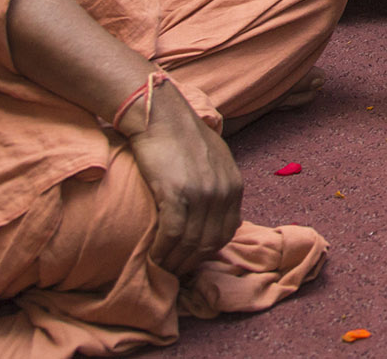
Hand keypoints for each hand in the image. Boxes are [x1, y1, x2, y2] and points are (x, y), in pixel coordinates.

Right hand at [127, 79, 243, 275]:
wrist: (160, 115)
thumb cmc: (182, 135)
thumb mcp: (215, 159)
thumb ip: (221, 185)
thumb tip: (220, 213)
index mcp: (234, 184)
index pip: (227, 232)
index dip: (207, 251)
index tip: (191, 259)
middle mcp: (222, 191)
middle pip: (209, 243)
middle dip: (190, 262)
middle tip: (173, 271)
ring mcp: (201, 193)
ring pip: (190, 244)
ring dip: (174, 261)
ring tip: (160, 267)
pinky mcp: (176, 193)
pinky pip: (171, 235)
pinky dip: (161, 251)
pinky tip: (152, 256)